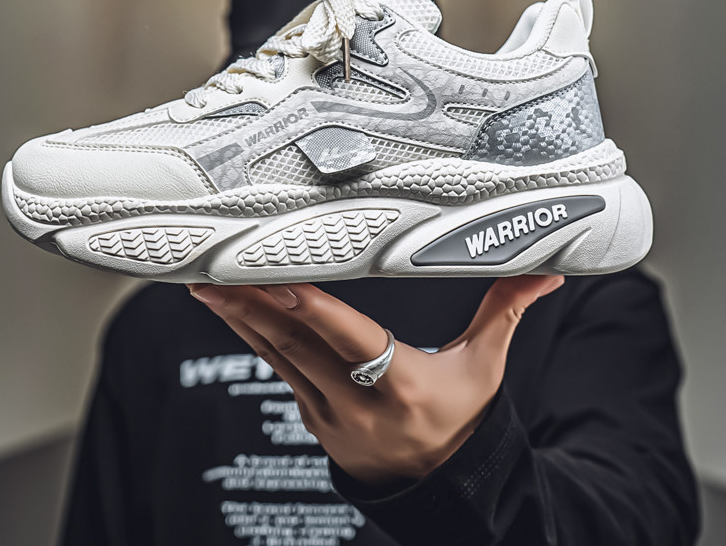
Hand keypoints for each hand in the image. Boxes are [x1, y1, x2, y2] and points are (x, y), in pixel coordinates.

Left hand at [187, 274, 563, 486]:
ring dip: (240, 319)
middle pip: (297, 346)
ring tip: (207, 284)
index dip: (313, 312)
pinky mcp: (311, 413)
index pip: (351, 342)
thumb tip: (545, 273)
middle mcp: (357, 401)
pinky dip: (251, 337)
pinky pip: (276, 369)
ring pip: (276, 357)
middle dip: (254, 306)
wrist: (437, 482)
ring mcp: (327, 411)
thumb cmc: (461, 419)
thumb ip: (504, 311)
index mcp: (402, 386)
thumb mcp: (485, 368)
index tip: (279, 281)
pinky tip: (229, 311)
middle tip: (217, 269)